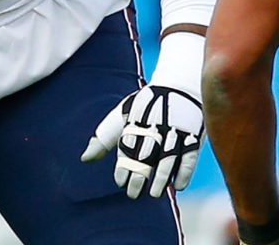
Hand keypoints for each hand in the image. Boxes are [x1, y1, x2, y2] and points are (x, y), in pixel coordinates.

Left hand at [80, 30, 205, 198]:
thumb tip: (84, 159)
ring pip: (167, 158)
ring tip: (153, 194)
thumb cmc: (144, 106)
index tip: (120, 182)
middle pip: (146, 155)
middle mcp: (154, 126)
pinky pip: (189, 157)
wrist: (178, 84)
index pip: (128, 147)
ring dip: (160, 178)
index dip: (124, 166)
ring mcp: (175, 131)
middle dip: (139, 176)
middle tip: (133, 194)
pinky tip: (177, 186)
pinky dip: (184, 172)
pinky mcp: (193, 135)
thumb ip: (104, 138)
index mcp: (135, 121)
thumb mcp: (121, 115)